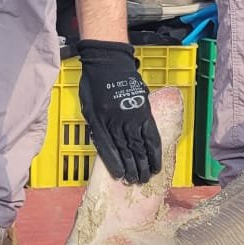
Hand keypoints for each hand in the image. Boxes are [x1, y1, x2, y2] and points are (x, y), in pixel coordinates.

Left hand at [77, 40, 162, 183]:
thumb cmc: (94, 83)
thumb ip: (96, 125)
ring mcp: (132, 118)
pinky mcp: (144, 113)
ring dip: (143, 165)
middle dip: (131, 169)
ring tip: (146, 178)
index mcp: (99, 123)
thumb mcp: (87, 106)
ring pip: (139, 147)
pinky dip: (154, 151)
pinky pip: (151, 136)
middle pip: (126, 151)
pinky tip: (156, 163)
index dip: (114, 165)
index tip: (120, 177)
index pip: (107, 149)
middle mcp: (116, 123)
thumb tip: (104, 142)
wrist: (108, 62)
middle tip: (136, 182)